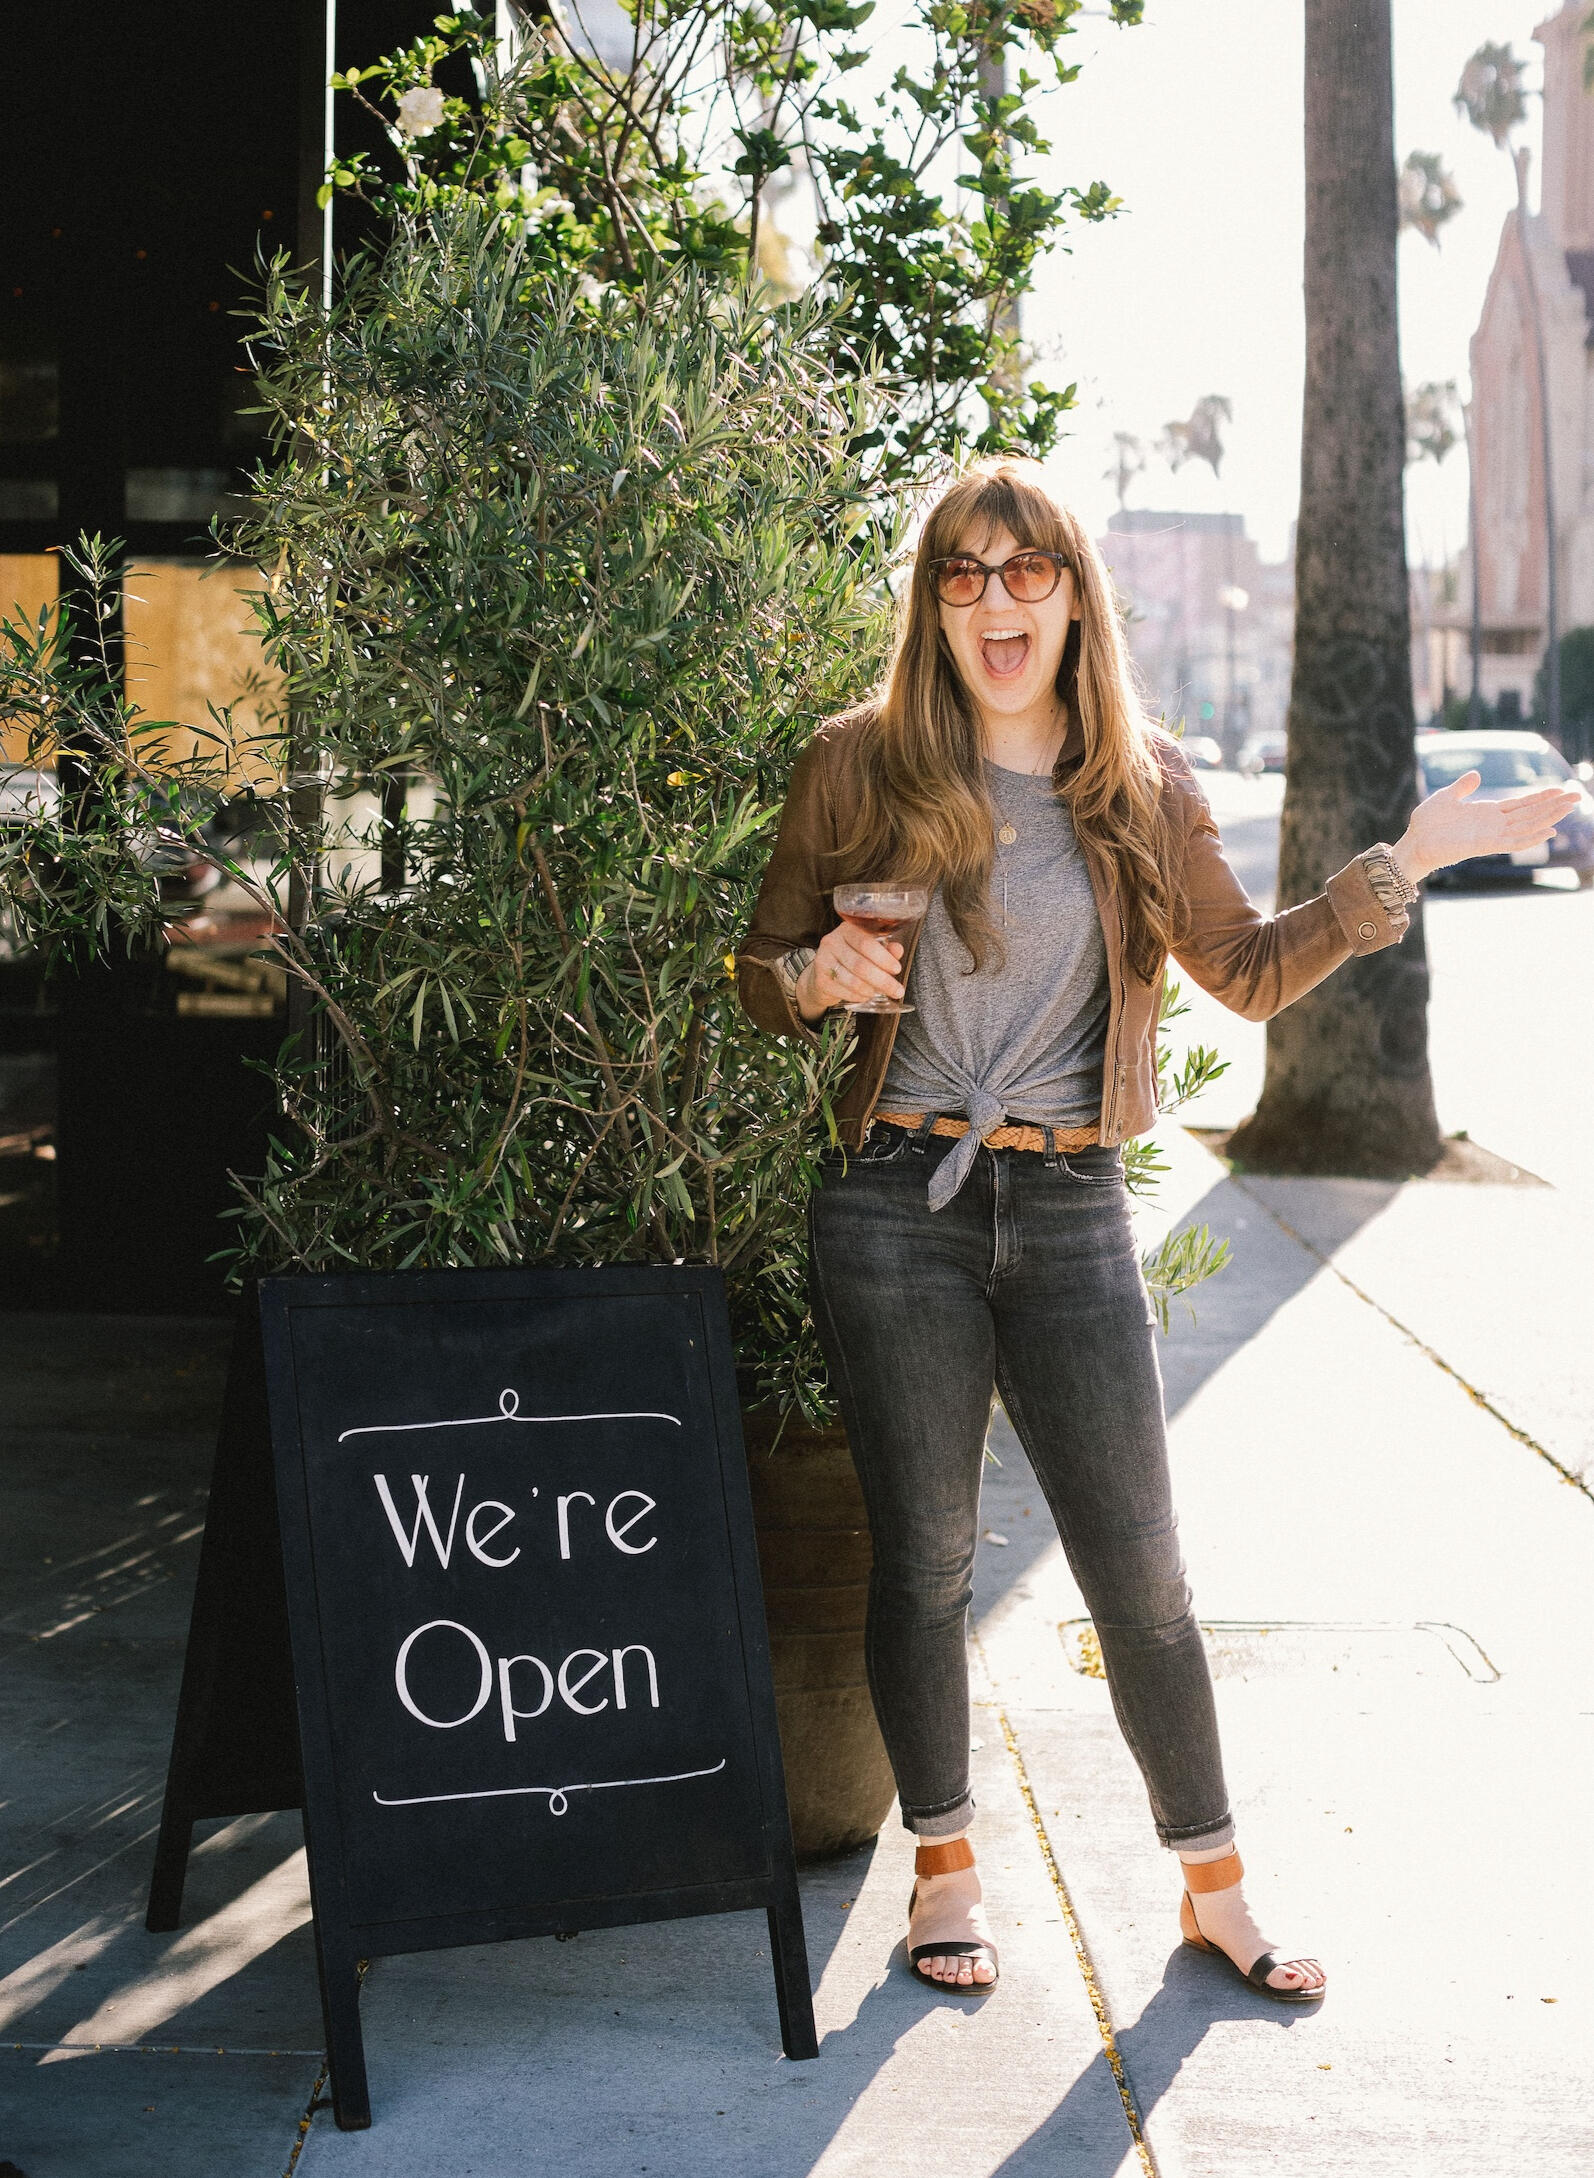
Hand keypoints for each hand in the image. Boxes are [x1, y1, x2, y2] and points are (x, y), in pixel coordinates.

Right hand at [795, 918, 905, 1019]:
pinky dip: (859, 997)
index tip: (897, 969)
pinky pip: (845, 992)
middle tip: (897, 990)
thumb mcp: (868, 949)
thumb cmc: (850, 958)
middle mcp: (831, 942)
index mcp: (847, 929)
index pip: (866, 943)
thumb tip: (897, 950)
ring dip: (872, 990)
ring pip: (853, 981)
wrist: (822, 973)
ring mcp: (823, 961)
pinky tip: (865, 995)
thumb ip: (885, 949)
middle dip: (883, 980)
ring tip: (880, 992)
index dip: (884, 958)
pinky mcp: (820, 980)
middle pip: (861, 965)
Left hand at [1393, 770, 1584, 883]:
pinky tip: (1548, 832)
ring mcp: (1491, 835)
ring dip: (1548, 817)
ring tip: (1569, 809)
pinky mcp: (1484, 846)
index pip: (1521, 803)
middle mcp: (1494, 824)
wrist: (1413, 842)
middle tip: (1577, 796)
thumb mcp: (1446, 797)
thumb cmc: (1427, 823)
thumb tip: (1477, 774)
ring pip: (1527, 826)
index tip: (1560, 788)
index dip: (1541, 796)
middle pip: (1531, 813)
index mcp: (1487, 811)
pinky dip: (1531, 837)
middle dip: (1554, 805)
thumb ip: (1463, 787)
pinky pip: (1513, 842)